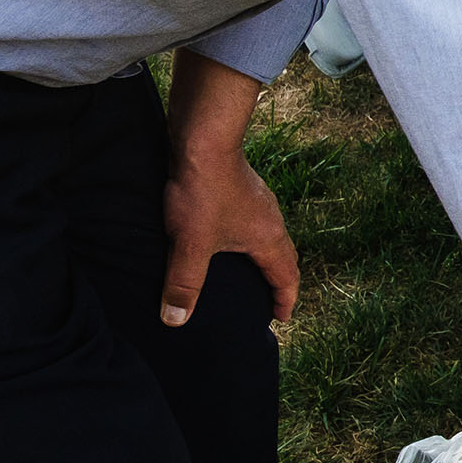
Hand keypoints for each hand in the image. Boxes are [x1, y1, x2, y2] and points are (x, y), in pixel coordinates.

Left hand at [162, 151, 299, 325]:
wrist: (204, 142)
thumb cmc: (203, 192)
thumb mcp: (190, 243)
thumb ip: (183, 283)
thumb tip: (176, 320)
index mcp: (268, 239)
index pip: (285, 277)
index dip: (284, 300)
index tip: (281, 317)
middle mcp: (272, 221)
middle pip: (285, 257)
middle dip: (280, 281)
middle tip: (271, 298)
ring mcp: (261, 202)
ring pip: (272, 237)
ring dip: (267, 257)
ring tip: (251, 270)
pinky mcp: (246, 188)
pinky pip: (258, 221)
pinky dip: (253, 238)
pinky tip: (231, 235)